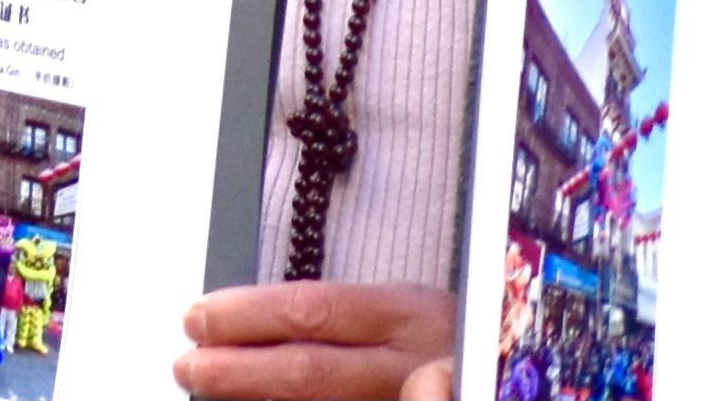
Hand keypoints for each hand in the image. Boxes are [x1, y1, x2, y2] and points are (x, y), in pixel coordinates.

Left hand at [176, 279, 455, 398]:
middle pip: (310, 370)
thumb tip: (250, 326)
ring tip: (208, 390)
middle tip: (187, 366)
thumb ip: (340, 321)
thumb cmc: (447, 341)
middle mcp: (414, 364)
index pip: (311, 310)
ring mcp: (413, 399)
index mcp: (406, 314)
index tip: (198, 318)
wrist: (513, 375)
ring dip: (257, 400)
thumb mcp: (401, 313)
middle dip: (238, 371)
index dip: (246, 317)